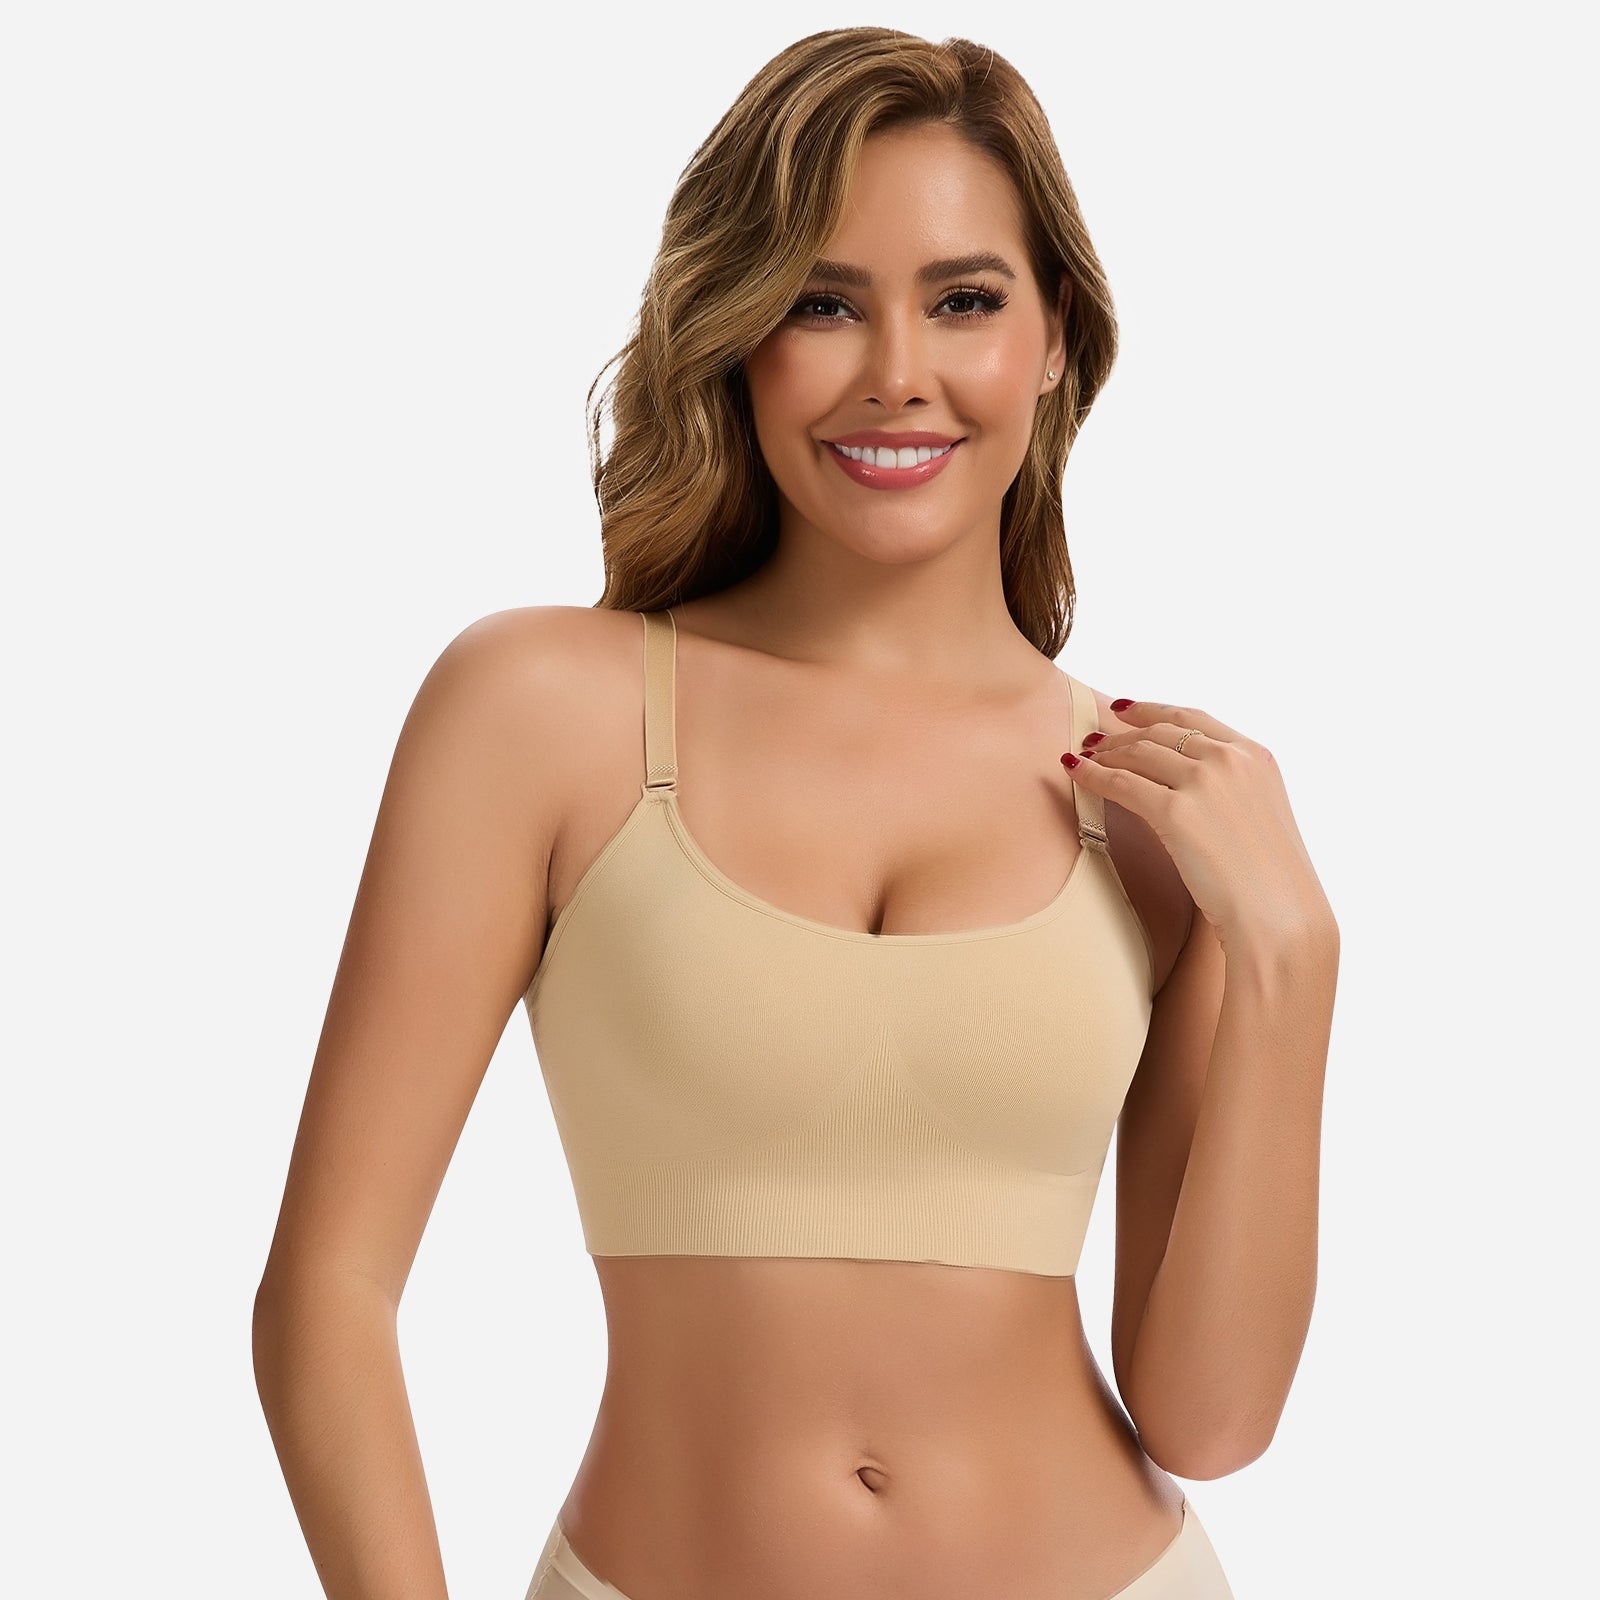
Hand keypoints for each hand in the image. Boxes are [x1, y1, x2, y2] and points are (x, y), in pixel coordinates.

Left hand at [1062, 698, 1331, 952]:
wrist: (1279, 918)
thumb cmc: (1269, 883)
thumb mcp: (1260, 817)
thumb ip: (1230, 791)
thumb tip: (1188, 786)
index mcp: (1256, 756)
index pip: (1194, 718)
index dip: (1152, 710)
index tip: (1125, 709)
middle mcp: (1231, 759)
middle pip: (1161, 732)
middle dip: (1122, 733)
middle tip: (1094, 740)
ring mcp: (1204, 781)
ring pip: (1138, 753)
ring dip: (1104, 753)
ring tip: (1083, 757)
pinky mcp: (1177, 811)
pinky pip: (1120, 783)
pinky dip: (1093, 775)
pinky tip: (1076, 773)